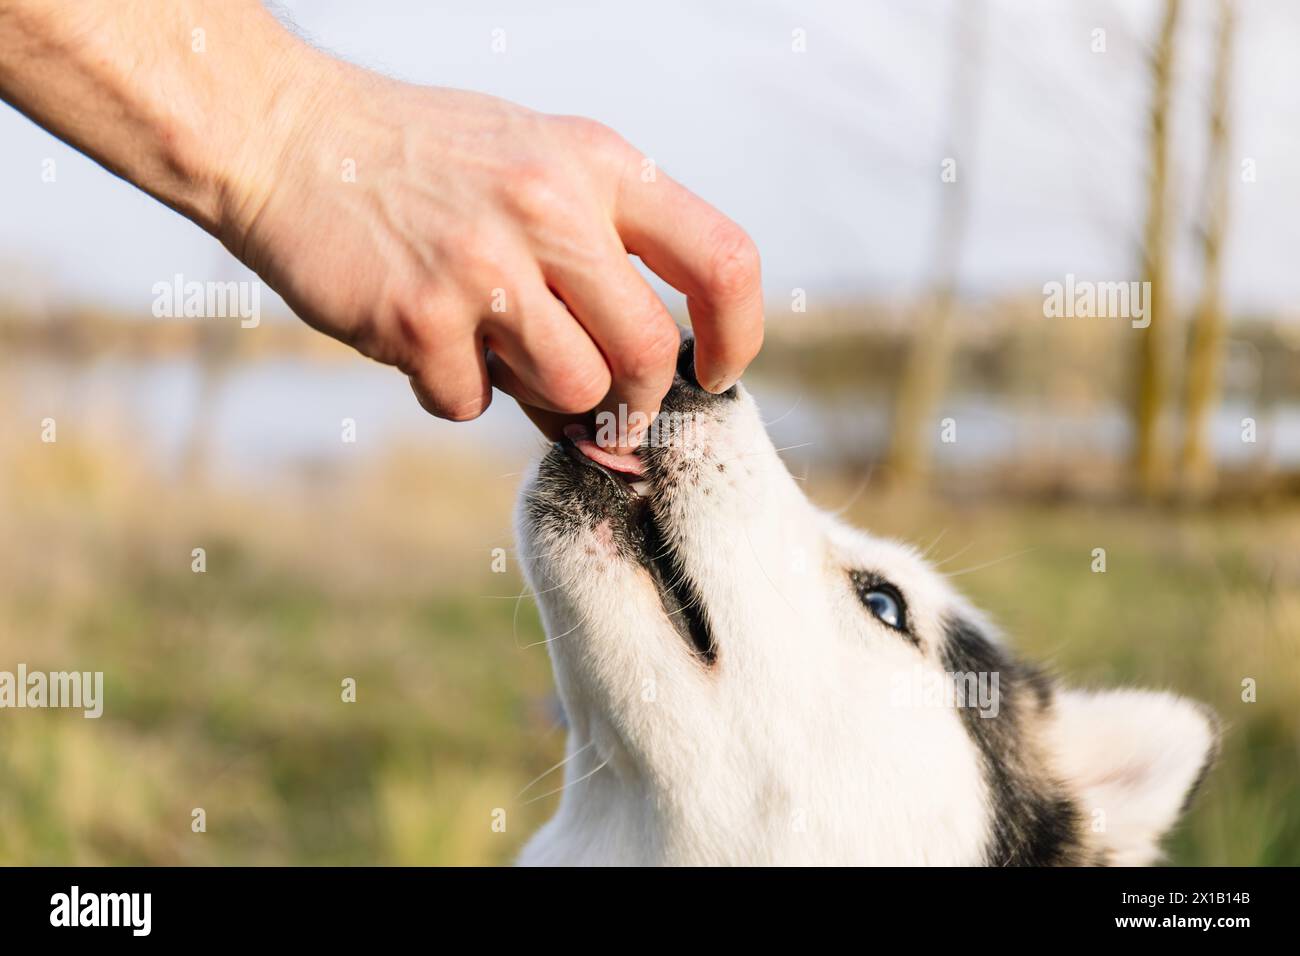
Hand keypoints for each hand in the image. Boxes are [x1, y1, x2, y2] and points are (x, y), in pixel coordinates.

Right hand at [222, 58, 763, 447]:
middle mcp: (551, 208)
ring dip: (539, 394)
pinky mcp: (418, 317)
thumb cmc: (428, 166)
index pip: (721, 259)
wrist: (288, 137)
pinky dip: (453, 389)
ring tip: (492, 344)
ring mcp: (483, 264)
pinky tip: (423, 337)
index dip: (737, 334)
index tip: (717, 371)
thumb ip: (596, 261)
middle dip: (633, 400)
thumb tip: (632, 399)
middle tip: (600, 402)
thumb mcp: (535, 169)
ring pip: (573, 392)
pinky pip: (473, 404)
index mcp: (598, 164)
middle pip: (650, 356)